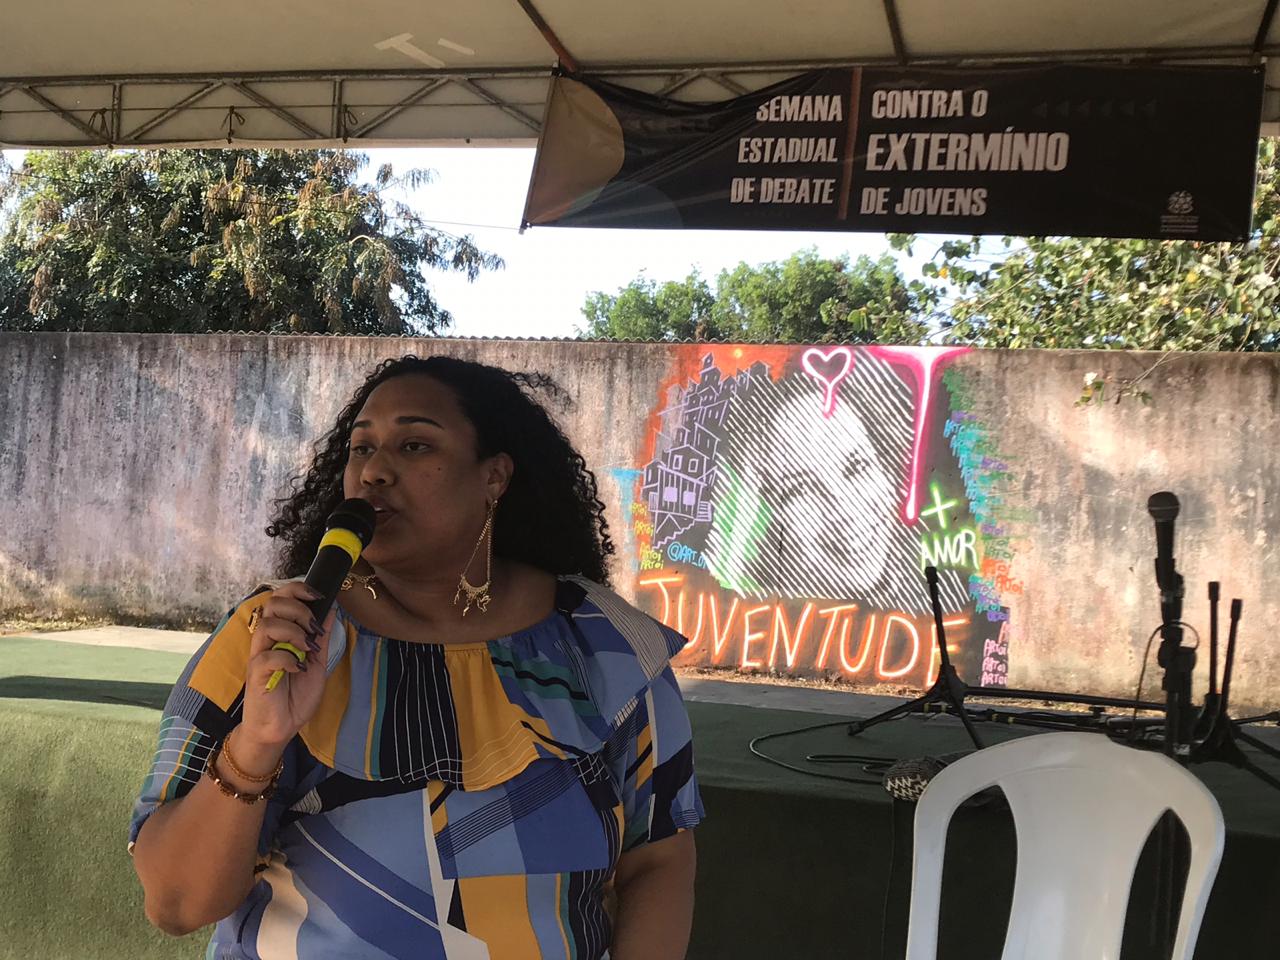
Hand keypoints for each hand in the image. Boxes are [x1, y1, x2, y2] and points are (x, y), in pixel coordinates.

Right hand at [239, 581, 335, 749]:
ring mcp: (259, 656)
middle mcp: (267, 641)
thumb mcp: (318, 664)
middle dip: (298, 609)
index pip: (281, 598)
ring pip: (267, 625)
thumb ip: (322, 638)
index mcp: (281, 634)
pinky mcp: (256, 674)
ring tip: (308, 649)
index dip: (298, 590)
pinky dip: (288, 658)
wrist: (281, 728)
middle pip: (272, 604)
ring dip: (294, 632)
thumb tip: (332, 610)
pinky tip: (298, 669)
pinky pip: (267, 656)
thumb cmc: (295, 697)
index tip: (319, 596)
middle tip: (313, 627)